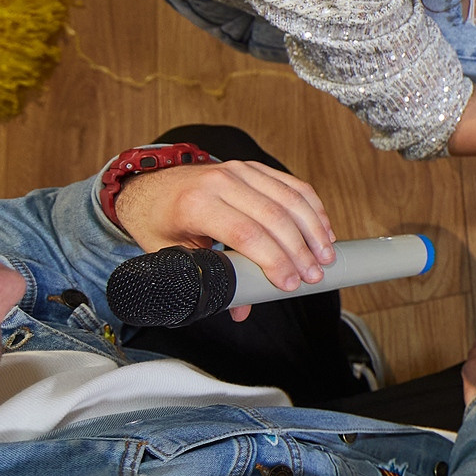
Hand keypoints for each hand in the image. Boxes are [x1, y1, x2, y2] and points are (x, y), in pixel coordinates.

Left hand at [113, 161, 337, 319]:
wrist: (150, 186)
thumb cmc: (160, 221)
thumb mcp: (172, 255)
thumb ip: (208, 279)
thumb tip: (241, 308)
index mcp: (195, 204)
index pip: (245, 233)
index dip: (273, 260)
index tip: (289, 283)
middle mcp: (220, 182)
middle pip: (273, 217)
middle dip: (300, 250)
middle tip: (313, 275)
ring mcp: (239, 170)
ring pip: (290, 198)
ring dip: (313, 230)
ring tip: (325, 256)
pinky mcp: (253, 167)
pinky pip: (292, 185)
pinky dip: (312, 208)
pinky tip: (322, 229)